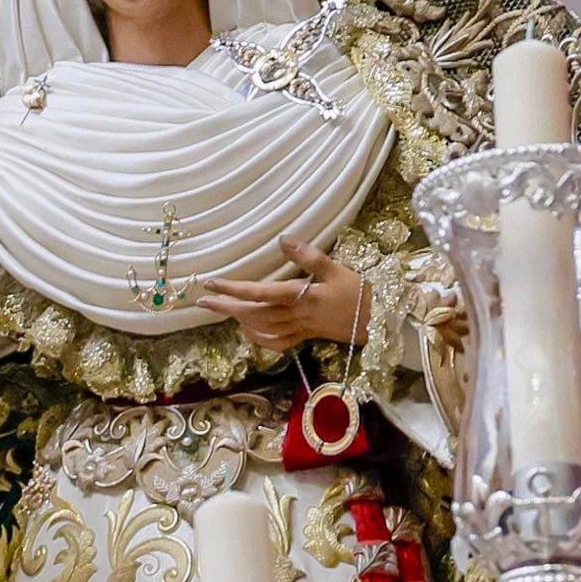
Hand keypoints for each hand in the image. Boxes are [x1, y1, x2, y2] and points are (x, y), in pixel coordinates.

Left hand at [202, 235, 366, 355]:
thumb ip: (310, 256)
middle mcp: (295, 315)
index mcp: (300, 297)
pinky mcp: (305, 336)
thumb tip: (284, 240)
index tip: (212, 282)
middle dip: (226, 307)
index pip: (259, 292)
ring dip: (238, 319)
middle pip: (253, 313)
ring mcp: (298, 328)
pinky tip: (248, 329)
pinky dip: (258, 337)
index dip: (234, 288)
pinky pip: (275, 342)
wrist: (377, 321)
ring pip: (261, 328)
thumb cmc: (358, 292)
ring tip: (220, 309)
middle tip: (203, 301)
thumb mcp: (337, 269)